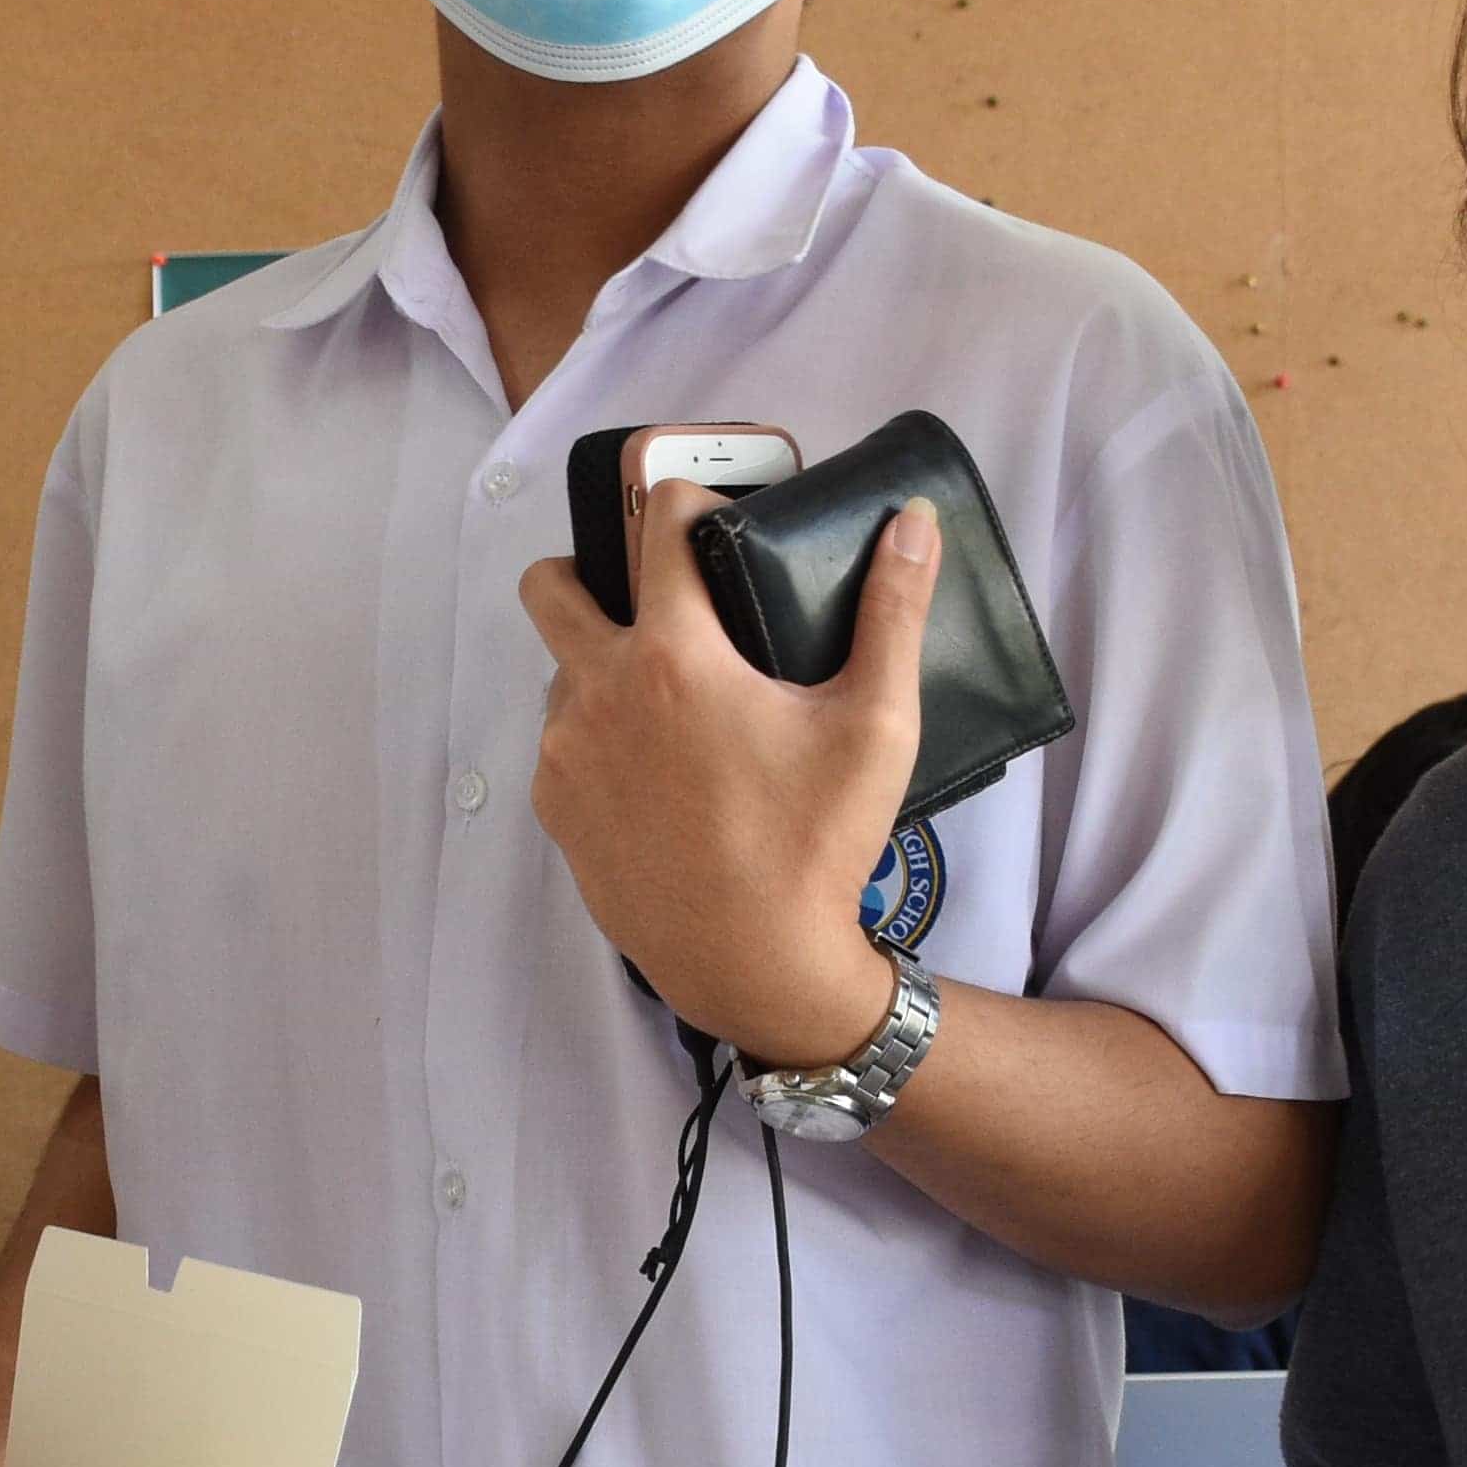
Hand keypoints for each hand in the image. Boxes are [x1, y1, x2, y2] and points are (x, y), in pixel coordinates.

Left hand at [515, 482, 933, 1069]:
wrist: (754, 967)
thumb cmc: (817, 848)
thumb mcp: (876, 726)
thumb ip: (893, 613)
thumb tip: (913, 527)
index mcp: (672, 656)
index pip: (654, 522)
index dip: (687, 498)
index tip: (715, 518)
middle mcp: (597, 694)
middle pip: (552, 584)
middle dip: (593, 571)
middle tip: (655, 599)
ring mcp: (566, 756)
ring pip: (560, 671)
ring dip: (602, 664)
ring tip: (676, 701)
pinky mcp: (557, 810)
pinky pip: (563, 745)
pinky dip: (601, 738)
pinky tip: (661, 771)